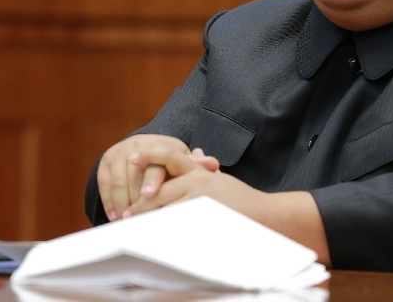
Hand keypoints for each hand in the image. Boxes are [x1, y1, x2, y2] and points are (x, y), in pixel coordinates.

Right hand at [97, 134, 214, 220]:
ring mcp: (119, 152)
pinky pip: (104, 183)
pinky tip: (114, 217)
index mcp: (160, 145)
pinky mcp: (105, 162)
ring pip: (118, 181)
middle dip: (135, 198)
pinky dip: (108, 201)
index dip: (153, 180)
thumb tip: (213, 165)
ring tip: (126, 223)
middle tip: (137, 218)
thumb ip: (198, 166)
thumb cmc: (170, 164)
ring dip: (122, 203)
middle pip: (135, 174)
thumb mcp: (183, 163)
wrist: (143, 149)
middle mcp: (138, 145)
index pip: (156, 162)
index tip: (150, 196)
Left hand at [124, 147, 330, 265]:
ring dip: (150, 220)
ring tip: (136, 229)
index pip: (169, 157)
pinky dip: (166, 232)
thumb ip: (204, 167)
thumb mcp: (221, 178)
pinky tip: (156, 240)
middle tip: (126, 213)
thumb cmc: (242, 199)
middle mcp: (199, 181)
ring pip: (166, 210)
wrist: (265, 215)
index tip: (132, 158)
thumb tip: (196, 152)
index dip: (149, 156)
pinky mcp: (204, 218)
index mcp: (200, 170)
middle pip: (161, 190)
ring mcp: (201, 201)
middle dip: (141, 202)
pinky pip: (178, 226)